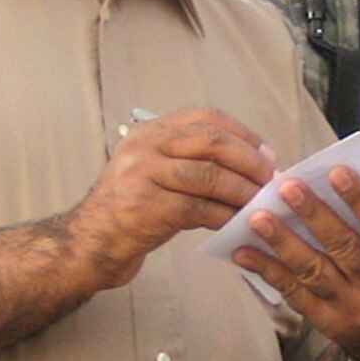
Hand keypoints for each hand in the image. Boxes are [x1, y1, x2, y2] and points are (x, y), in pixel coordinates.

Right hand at [66, 108, 274, 287]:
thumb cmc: (133, 210)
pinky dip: (224, 215)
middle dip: (249, 160)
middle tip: (269, 180)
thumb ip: (195, 161)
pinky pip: (199, 208)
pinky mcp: (145, 207)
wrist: (90, 243)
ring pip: (209, 175)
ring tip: (259, 203)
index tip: (267, 153)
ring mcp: (141, 175)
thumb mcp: (158, 173)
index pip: (206, 117)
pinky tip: (236, 223)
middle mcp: (144, 146)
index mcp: (150, 132)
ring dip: (242, 191)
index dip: (243, 134)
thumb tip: (256, 165)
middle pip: (212, 141)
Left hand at [233, 165, 359, 360]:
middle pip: (344, 248)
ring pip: (313, 271)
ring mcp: (351, 309)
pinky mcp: (328, 323)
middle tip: (288, 187)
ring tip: (257, 216)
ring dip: (283, 243)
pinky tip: (244, 253)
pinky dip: (269, 272)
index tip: (337, 172)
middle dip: (314, 215)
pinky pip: (295, 294)